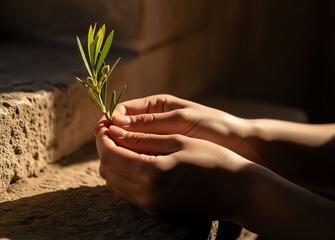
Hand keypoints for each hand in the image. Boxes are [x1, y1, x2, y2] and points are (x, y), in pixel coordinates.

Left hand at [95, 123, 252, 219]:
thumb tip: (112, 131)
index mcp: (150, 174)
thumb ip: (140, 138)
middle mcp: (146, 195)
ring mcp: (150, 206)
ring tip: (124, 144)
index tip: (105, 123)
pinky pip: (127, 193)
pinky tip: (135, 161)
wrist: (238, 191)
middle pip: (106, 171)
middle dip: (105, 149)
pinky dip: (123, 175)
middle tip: (112, 132)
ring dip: (113, 163)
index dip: (102, 137)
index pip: (109, 155)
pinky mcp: (155, 211)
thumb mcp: (176, 141)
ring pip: (113, 184)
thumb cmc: (212, 159)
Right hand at [96, 94, 260, 162]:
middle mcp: (153, 121)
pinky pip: (142, 156)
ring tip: (112, 159)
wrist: (241, 147)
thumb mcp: (181, 120)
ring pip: (129, 144)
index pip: (123, 110)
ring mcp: (157, 139)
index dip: (109, 120)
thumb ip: (150, 122)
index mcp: (157, 105)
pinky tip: (129, 168)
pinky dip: (133, 160)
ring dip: (119, 149)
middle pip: (122, 128)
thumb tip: (116, 121)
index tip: (100, 132)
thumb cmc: (214, 127)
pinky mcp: (163, 155)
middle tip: (102, 148)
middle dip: (110, 137)